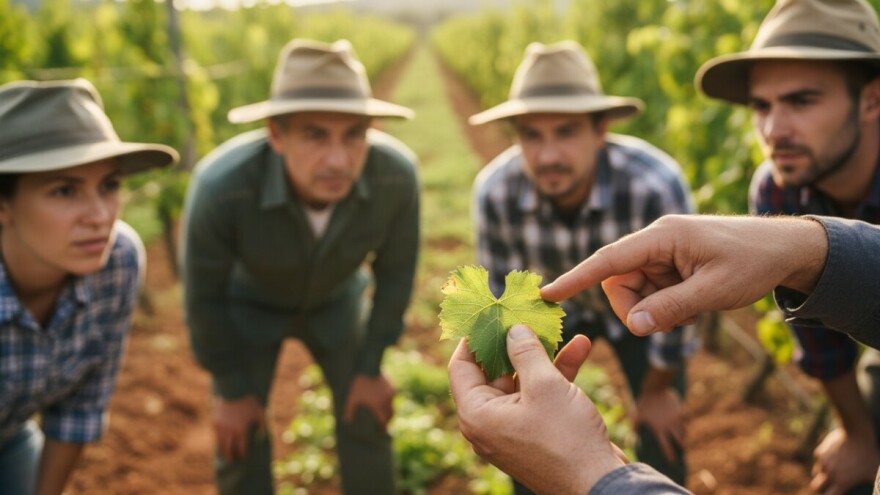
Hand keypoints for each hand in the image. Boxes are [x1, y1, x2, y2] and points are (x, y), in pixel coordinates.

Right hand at [213, 394, 265, 461]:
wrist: (235, 390)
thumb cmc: (250, 402)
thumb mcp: (260, 412)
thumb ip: (263, 425)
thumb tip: (263, 436)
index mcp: (242, 430)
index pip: (242, 448)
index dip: (243, 454)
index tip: (244, 457)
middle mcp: (230, 431)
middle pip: (229, 449)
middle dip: (231, 456)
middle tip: (232, 460)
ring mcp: (221, 427)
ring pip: (220, 444)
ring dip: (223, 450)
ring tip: (225, 454)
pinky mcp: (214, 422)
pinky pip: (215, 434)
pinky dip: (218, 439)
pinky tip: (220, 442)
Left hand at [344, 374, 395, 428]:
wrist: (367, 368)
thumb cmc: (358, 384)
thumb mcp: (352, 398)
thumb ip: (349, 410)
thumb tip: (346, 421)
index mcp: (377, 406)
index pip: (384, 421)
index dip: (384, 427)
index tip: (383, 431)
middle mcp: (386, 401)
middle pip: (390, 414)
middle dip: (388, 420)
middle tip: (385, 423)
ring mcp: (390, 394)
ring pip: (392, 405)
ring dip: (389, 410)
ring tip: (384, 412)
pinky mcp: (393, 387)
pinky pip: (392, 396)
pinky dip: (389, 400)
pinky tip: (384, 399)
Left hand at [448, 324, 626, 493]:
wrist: (600, 484)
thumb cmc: (566, 439)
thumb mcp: (545, 385)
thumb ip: (525, 351)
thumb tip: (513, 329)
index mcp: (477, 414)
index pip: (461, 366)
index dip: (473, 337)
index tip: (487, 314)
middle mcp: (489, 422)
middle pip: (492, 371)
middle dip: (513, 342)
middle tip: (524, 314)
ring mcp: (513, 427)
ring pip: (521, 380)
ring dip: (541, 355)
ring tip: (555, 327)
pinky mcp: (537, 430)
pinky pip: (539, 395)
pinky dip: (557, 373)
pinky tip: (580, 347)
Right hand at [541, 215, 827, 335]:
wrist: (786, 249)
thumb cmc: (753, 262)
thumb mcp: (714, 291)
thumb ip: (671, 309)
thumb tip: (634, 326)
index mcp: (662, 237)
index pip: (608, 260)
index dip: (576, 278)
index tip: (546, 293)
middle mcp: (656, 240)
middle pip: (618, 281)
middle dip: (635, 307)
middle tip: (669, 320)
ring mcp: (662, 251)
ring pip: (633, 289)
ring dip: (654, 307)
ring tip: (691, 308)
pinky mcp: (670, 263)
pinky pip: (651, 290)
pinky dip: (665, 304)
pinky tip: (693, 302)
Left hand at [635, 388, 683, 462]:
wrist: (655, 389)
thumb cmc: (644, 402)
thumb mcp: (636, 414)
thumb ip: (635, 425)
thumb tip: (633, 434)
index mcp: (659, 429)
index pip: (666, 446)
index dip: (669, 455)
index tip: (671, 462)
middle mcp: (670, 426)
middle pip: (679, 440)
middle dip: (681, 446)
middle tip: (681, 449)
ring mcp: (676, 418)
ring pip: (684, 430)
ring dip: (683, 435)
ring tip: (681, 437)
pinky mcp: (680, 410)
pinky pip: (686, 418)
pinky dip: (685, 421)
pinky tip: (684, 421)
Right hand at [811, 427, 879, 494]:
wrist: (856, 432)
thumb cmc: (869, 454)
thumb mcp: (874, 472)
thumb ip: (874, 485)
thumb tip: (877, 491)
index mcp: (842, 482)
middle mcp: (829, 473)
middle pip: (816, 487)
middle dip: (821, 488)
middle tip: (829, 487)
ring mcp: (823, 461)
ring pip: (816, 472)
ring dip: (822, 474)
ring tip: (831, 472)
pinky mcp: (820, 451)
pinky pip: (819, 459)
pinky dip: (823, 460)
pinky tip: (832, 457)